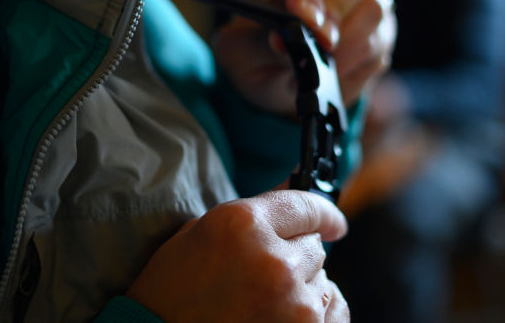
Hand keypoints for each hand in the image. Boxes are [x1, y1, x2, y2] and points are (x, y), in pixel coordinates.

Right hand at [127, 190, 349, 321]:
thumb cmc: (170, 292)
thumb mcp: (199, 235)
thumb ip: (253, 216)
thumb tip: (297, 193)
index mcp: (243, 224)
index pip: (306, 206)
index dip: (324, 213)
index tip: (334, 222)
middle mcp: (275, 260)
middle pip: (314, 246)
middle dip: (294, 255)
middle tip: (263, 274)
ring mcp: (294, 304)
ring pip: (323, 280)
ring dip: (301, 286)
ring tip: (266, 300)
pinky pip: (335, 310)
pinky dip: (317, 312)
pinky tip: (284, 315)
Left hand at [215, 0, 395, 112]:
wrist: (274, 76)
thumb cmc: (253, 51)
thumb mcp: (240, 50)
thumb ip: (259, 43)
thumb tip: (289, 44)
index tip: (305, 22)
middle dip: (339, 13)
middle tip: (323, 46)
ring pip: (374, 10)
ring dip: (347, 48)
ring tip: (318, 71)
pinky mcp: (380, 26)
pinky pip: (380, 44)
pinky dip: (356, 66)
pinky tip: (332, 76)